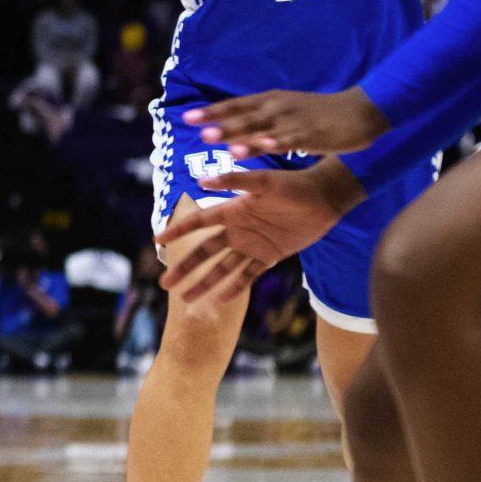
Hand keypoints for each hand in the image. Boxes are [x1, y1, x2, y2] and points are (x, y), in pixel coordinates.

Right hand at [152, 163, 352, 305]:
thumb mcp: (264, 182)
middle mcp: (237, 230)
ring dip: (205, 283)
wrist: (323, 199)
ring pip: (222, 268)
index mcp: (232, 210)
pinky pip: (249, 275)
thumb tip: (203, 181)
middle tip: (166, 284)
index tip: (158, 240)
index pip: (199, 223)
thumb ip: (235, 181)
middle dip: (185, 268)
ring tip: (186, 299)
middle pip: (205, 252)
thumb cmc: (292, 185)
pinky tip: (221, 300)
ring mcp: (252, 245)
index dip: (179, 230)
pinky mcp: (270, 256)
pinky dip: (236, 287)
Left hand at [185, 86, 387, 157]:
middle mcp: (278, 107)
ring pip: (263, 128)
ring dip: (241, 135)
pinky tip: (264, 149)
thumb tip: (233, 125)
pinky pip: (290, 140)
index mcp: (270, 101)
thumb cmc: (319, 114)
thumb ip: (261, 118)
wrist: (359, 111)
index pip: (236, 104)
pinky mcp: (310, 134)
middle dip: (221, 123)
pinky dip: (276, 143)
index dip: (212, 111)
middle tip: (199, 131)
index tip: (187, 116)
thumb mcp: (286, 111)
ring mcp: (293, 121)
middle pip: (244, 116)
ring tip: (220, 144)